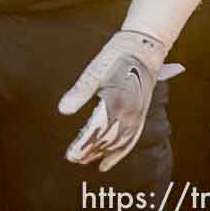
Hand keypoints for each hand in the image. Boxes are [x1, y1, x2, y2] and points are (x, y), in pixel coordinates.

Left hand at [59, 30, 174, 170]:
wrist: (145, 47)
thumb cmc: (117, 56)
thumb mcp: (94, 71)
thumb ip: (80, 92)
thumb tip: (63, 110)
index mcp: (117, 103)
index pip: (97, 132)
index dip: (84, 145)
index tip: (71, 156)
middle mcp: (130, 113)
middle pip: (108, 141)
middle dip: (91, 152)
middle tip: (74, 160)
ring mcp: (138, 115)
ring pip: (120, 142)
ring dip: (105, 154)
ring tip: (89, 162)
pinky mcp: (141, 114)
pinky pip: (132, 139)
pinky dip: (121, 152)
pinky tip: (110, 159)